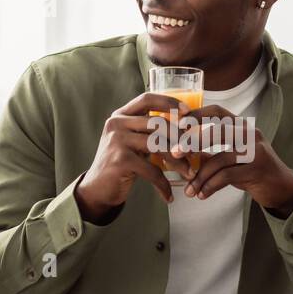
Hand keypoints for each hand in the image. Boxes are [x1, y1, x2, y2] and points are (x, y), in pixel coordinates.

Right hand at [74, 92, 193, 222]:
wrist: (97, 189)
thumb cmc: (121, 165)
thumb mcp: (132, 142)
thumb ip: (149, 131)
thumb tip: (185, 128)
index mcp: (120, 115)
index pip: (147, 99)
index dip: (169, 102)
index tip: (188, 112)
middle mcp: (117, 124)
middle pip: (158, 124)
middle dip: (181, 138)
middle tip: (195, 152)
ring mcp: (117, 141)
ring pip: (159, 145)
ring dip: (178, 161)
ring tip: (189, 173)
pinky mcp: (120, 160)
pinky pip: (151, 170)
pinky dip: (163, 184)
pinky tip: (168, 194)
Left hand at [176, 105, 292, 216]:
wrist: (280, 187)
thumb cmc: (251, 170)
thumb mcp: (230, 157)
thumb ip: (209, 152)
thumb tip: (179, 153)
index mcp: (242, 126)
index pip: (217, 112)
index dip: (196, 115)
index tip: (177, 124)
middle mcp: (250, 134)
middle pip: (217, 130)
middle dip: (192, 140)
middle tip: (174, 153)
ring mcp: (255, 151)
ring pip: (219, 159)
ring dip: (199, 177)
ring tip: (189, 190)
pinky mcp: (256, 170)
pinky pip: (226, 176)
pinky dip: (210, 187)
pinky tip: (201, 194)